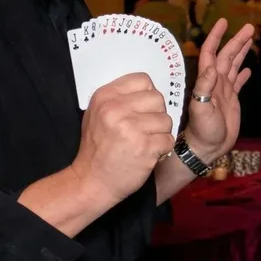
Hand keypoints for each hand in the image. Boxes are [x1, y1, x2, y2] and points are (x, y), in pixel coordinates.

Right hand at [71, 73, 174, 209]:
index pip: (142, 79)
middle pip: (158, 98)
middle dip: (156, 114)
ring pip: (166, 120)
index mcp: (105, 97)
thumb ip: (119, 98)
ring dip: (160, 134)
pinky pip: (168, 139)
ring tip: (143, 143)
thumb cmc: (98, 148)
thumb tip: (148, 87)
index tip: (141, 109)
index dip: (147, 95)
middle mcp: (116, 109)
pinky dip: (162, 149)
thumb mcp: (97, 114)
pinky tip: (146, 154)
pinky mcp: (145, 147)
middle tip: (144, 129)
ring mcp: (131, 128)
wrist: (92, 181)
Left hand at [183, 18, 254, 161]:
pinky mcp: (231, 100)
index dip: (216, 37)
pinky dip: (242, 74)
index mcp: (207, 81)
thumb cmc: (202, 130)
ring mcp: (223, 91)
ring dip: (241, 52)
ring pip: (233, 65)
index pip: (211, 53)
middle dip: (237, 41)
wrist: (207, 147)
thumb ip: (204, 88)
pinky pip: (238, 83)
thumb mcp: (201, 109)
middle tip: (250, 28)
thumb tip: (212, 68)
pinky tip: (248, 69)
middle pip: (226, 56)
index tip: (224, 22)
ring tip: (250, 39)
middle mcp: (215, 82)